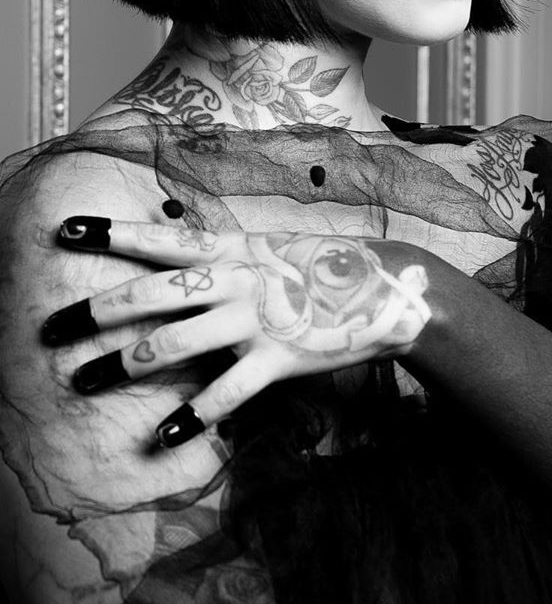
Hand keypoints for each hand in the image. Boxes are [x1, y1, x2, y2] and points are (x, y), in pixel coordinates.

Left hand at [41, 216, 431, 447]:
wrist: (383, 288)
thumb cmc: (322, 266)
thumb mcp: (272, 247)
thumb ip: (227, 255)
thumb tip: (178, 245)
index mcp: (236, 250)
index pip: (164, 240)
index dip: (113, 234)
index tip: (67, 232)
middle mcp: (238, 281)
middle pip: (155, 294)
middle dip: (99, 310)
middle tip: (52, 328)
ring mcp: (255, 320)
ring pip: (175, 343)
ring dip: (124, 363)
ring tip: (83, 378)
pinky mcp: (276, 358)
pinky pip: (225, 392)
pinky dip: (193, 417)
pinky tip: (165, 436)